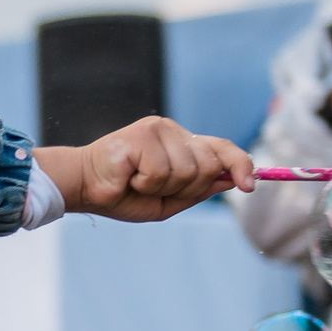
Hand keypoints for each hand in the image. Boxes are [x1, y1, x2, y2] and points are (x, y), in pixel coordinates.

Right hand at [34, 117, 253, 223]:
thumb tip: (233, 182)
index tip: (249, 186)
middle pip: (209, 165)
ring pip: (187, 171)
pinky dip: (145, 184)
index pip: (222, 148)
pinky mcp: (141, 136)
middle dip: (188, 187)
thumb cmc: (121, 194)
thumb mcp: (168, 200)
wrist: (82, 187)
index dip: (241, 164)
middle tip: (155, 189)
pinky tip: (129, 177)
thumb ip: (199, 190)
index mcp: (181, 144)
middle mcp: (172, 131)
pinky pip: (162, 171)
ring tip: (137, 182)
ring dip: (162, 188)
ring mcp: (158, 130)